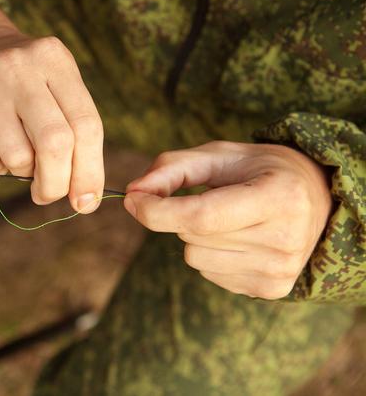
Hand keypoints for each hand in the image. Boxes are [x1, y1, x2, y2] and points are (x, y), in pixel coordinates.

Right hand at [0, 0, 103, 212]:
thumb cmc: (27, 83)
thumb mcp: (58, 88)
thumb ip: (76, 137)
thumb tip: (84, 199)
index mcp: (54, 60)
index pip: (86, 124)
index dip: (90, 171)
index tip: (87, 200)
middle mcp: (19, 67)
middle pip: (54, 142)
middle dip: (57, 183)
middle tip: (50, 194)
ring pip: (17, 158)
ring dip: (23, 172)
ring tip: (18, 152)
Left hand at [123, 141, 332, 299]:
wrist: (314, 198)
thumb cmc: (258, 171)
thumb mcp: (218, 155)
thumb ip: (171, 169)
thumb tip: (131, 193)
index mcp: (278, 197)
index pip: (201, 216)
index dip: (156, 211)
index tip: (131, 199)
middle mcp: (285, 238)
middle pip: (192, 237)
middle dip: (182, 215)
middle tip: (213, 198)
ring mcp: (280, 270)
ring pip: (195, 259)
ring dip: (196, 238)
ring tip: (230, 219)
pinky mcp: (272, 289)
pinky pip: (209, 274)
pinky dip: (211, 255)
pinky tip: (239, 238)